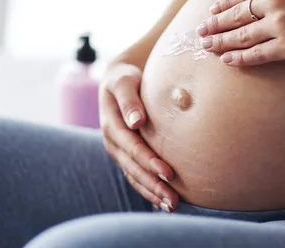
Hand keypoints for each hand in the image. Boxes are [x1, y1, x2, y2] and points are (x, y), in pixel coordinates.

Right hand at [100, 61, 177, 211]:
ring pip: (134, 176)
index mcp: (112, 125)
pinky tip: (162, 201)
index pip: (132, 147)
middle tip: (173, 200)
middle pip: (133, 168)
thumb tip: (136, 121)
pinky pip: (135, 176)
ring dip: (151, 193)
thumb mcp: (124, 82)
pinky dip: (148, 190)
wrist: (118, 81)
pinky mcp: (125, 155)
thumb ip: (129, 100)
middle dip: (153, 185)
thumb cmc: (125, 78)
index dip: (149, 161)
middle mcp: (113, 142)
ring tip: (171, 206)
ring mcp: (118, 151)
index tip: (169, 173)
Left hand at [197, 0, 284, 65]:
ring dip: (220, 42)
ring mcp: (280, 25)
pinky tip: (227, 61)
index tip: (212, 11)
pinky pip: (257, 54)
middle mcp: (273, 1)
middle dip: (214, 25)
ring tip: (206, 46)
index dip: (224, 5)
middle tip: (200, 32)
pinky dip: (240, 58)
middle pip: (235, 16)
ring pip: (241, 36)